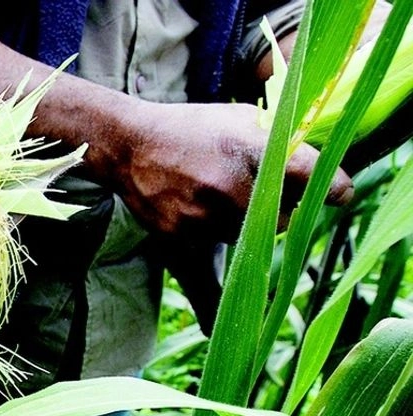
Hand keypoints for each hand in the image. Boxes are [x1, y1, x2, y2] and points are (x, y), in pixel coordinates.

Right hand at [107, 100, 352, 239]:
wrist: (130, 146)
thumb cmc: (190, 128)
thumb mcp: (238, 119)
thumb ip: (277, 141)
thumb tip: (317, 167)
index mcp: (248, 145)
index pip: (309, 172)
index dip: (334, 187)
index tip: (342, 194)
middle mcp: (228, 183)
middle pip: (283, 216)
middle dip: (282, 208)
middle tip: (267, 193)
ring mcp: (203, 213)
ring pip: (249, 234)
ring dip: (248, 221)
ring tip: (222, 195)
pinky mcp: (182, 233)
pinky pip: (217, 240)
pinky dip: (217, 227)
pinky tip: (199, 204)